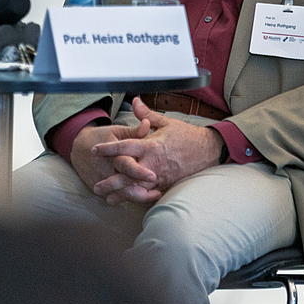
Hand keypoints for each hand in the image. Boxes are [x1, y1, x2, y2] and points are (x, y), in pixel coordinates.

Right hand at [70, 119, 162, 204]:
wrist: (78, 147)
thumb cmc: (102, 137)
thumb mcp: (117, 131)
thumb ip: (134, 131)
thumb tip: (148, 124)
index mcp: (113, 155)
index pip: (126, 165)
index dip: (139, 172)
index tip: (153, 176)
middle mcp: (107, 170)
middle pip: (124, 184)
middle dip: (140, 191)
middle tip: (157, 193)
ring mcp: (102, 181)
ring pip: (120, 194)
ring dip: (137, 197)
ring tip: (154, 195)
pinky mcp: (99, 188)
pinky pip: (114, 198)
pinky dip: (128, 199)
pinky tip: (144, 197)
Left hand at [91, 97, 224, 201]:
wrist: (209, 151)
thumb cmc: (188, 136)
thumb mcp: (166, 122)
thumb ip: (146, 115)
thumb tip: (135, 101)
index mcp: (151, 145)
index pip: (125, 147)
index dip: (108, 148)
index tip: (94, 150)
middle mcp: (153, 163)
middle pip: (127, 173)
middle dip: (111, 181)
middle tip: (96, 186)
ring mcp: (160, 176)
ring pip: (137, 188)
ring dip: (121, 194)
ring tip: (107, 199)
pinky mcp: (167, 185)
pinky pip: (150, 194)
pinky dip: (138, 198)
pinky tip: (129, 202)